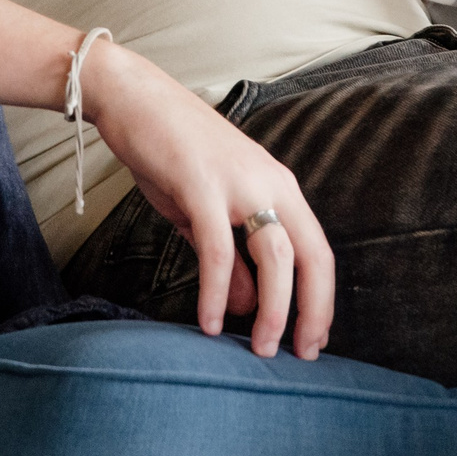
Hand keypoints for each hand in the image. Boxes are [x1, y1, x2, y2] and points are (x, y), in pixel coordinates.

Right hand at [81, 43, 333, 359]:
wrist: (134, 99)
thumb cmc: (172, 156)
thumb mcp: (209, 211)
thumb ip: (233, 256)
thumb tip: (250, 305)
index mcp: (279, 187)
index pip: (319, 252)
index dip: (322, 301)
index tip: (313, 342)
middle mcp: (270, 184)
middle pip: (311, 257)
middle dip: (311, 312)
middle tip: (298, 356)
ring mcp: (238, 183)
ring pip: (276, 255)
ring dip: (273, 309)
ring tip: (259, 349)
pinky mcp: (201, 186)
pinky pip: (218, 249)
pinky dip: (218, 291)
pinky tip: (211, 322)